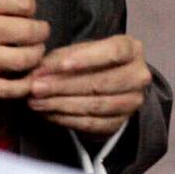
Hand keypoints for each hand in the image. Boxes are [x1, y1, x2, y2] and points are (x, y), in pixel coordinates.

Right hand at [0, 0, 49, 98]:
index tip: (25, 9)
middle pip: (27, 32)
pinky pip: (1, 88)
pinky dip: (21, 85)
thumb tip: (21, 0)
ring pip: (20, 59)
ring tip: (34, 50)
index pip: (24, 3)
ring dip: (35, 55)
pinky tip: (27, 77)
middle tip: (40, 31)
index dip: (30, 5)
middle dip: (40, 31)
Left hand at [28, 34, 151, 136]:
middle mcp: (138, 75)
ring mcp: (132, 101)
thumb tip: (37, 74)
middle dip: (65, 86)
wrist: (105, 86)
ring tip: (36, 102)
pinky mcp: (119, 123)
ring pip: (96, 105)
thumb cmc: (89, 63)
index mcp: (132, 49)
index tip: (62, 65)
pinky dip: (66, 119)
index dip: (88, 59)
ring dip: (61, 104)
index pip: (115, 52)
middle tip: (36, 88)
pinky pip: (91, 124)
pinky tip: (48, 114)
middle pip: (103, 82)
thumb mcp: (76, 52)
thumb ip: (57, 60)